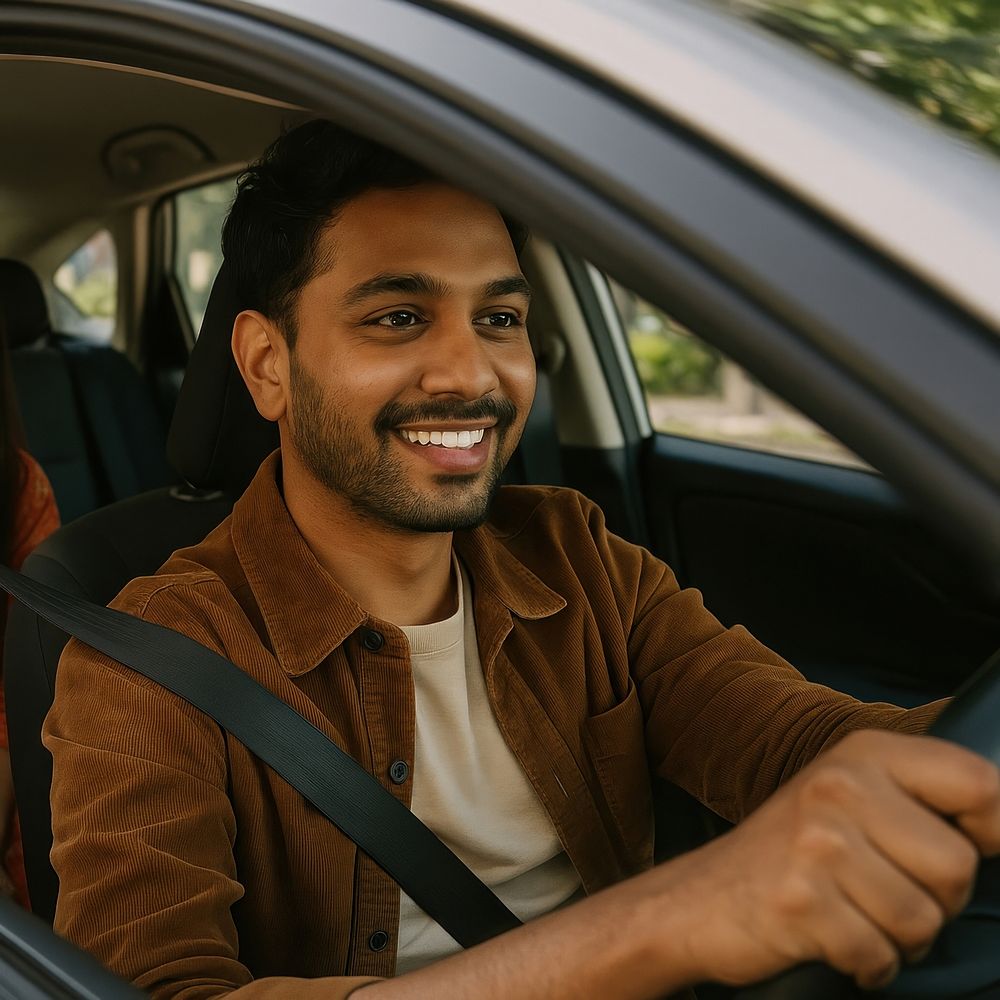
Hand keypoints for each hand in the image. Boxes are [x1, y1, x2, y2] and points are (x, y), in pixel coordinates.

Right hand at [667, 730, 999, 990]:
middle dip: (935, 900)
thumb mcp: (851, 796)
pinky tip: (834, 938)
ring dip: (898, 937)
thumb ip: (919, 798)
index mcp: (863, 754)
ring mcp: (817, 843)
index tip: (964, 849)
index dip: (991, 830)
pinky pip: (881, 956)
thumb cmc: (790, 851)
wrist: (702, 898)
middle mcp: (839, 786)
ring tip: (856, 914)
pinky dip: (866, 963)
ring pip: (923, 921)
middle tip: (885, 891)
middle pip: (957, 867)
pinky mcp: (801, 900)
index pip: (978, 784)